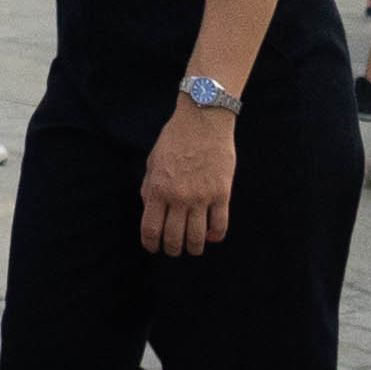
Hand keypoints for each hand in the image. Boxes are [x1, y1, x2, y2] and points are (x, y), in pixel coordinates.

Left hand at [141, 104, 240, 254]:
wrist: (203, 119)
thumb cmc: (175, 138)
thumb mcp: (153, 162)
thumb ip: (149, 188)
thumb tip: (150, 211)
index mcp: (157, 189)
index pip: (150, 230)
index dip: (151, 244)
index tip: (154, 247)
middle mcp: (178, 197)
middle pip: (173, 239)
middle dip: (172, 250)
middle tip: (173, 249)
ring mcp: (201, 197)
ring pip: (197, 238)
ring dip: (193, 248)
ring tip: (192, 246)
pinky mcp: (222, 194)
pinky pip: (220, 226)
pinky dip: (215, 237)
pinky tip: (210, 236)